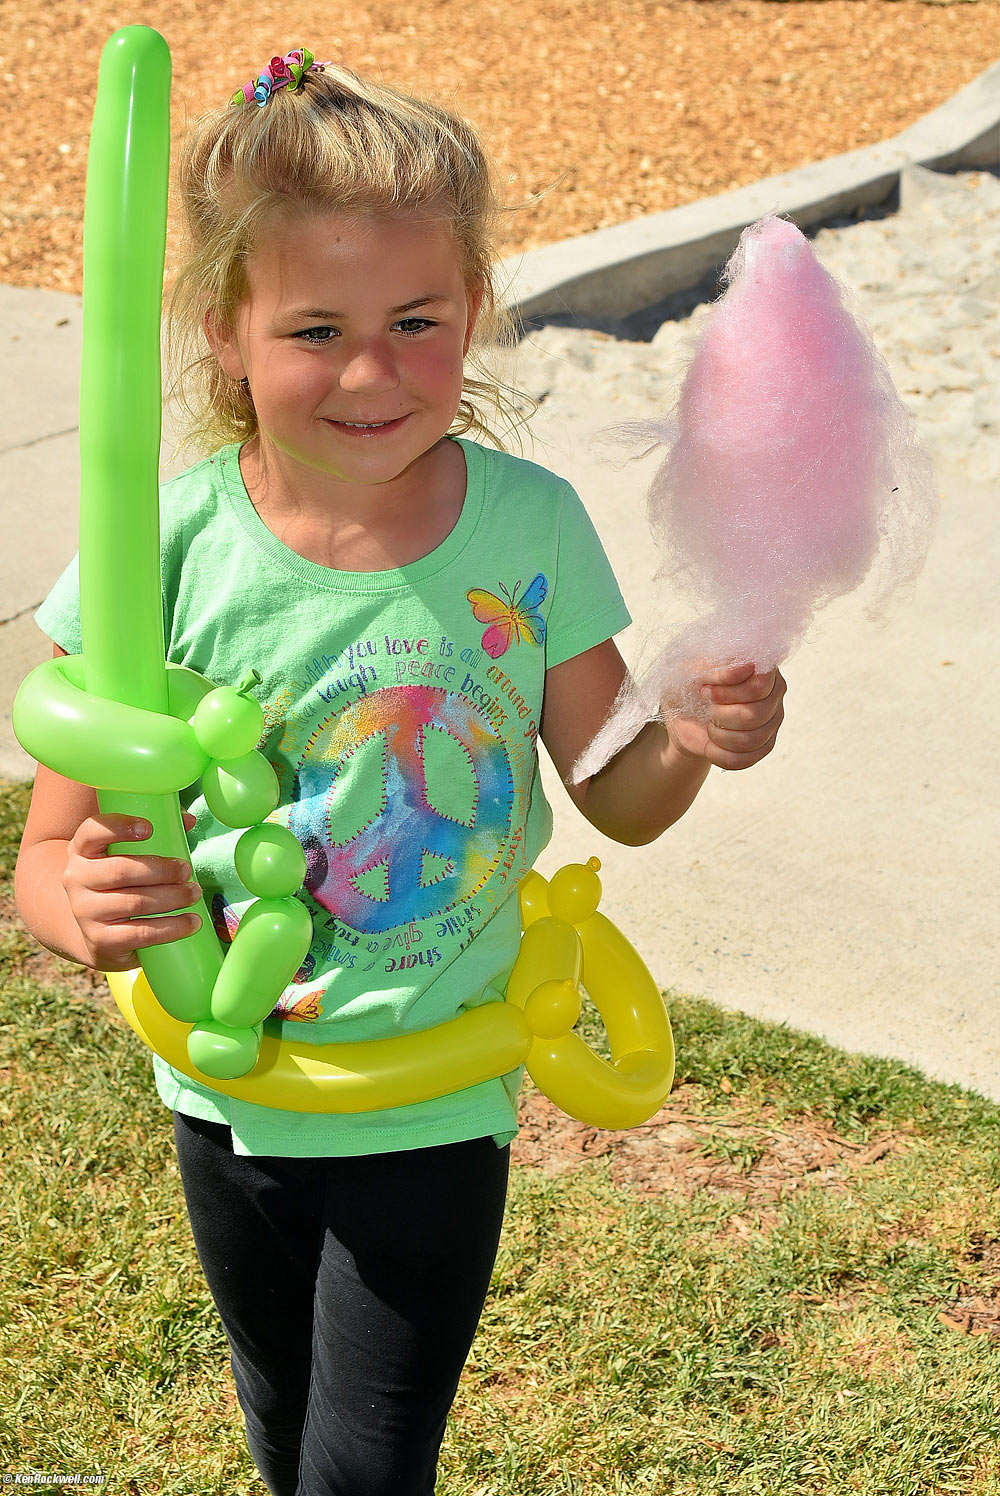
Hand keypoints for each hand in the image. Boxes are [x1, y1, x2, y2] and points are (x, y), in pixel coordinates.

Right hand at [62, 811, 200, 970]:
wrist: (96, 935)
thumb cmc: (120, 885)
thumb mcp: (127, 856)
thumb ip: (156, 834)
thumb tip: (188, 821)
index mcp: (82, 851)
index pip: (91, 831)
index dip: (118, 827)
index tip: (149, 828)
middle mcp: (77, 879)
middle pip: (120, 870)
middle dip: (161, 870)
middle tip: (186, 870)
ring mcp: (85, 912)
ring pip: (134, 902)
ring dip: (172, 897)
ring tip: (194, 893)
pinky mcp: (100, 941)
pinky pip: (140, 933)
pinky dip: (171, 928)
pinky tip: (191, 922)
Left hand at [666, 663, 785, 770]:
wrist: (683, 717)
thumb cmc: (690, 687)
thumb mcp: (694, 671)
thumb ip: (719, 668)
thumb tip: (746, 668)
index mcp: (761, 669)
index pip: (759, 685)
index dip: (730, 693)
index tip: (706, 691)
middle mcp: (774, 694)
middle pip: (756, 714)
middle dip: (721, 715)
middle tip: (707, 708)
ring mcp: (772, 722)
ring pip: (751, 739)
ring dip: (720, 735)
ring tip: (709, 725)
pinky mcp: (764, 746)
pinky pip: (746, 759)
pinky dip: (720, 754)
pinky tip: (711, 744)